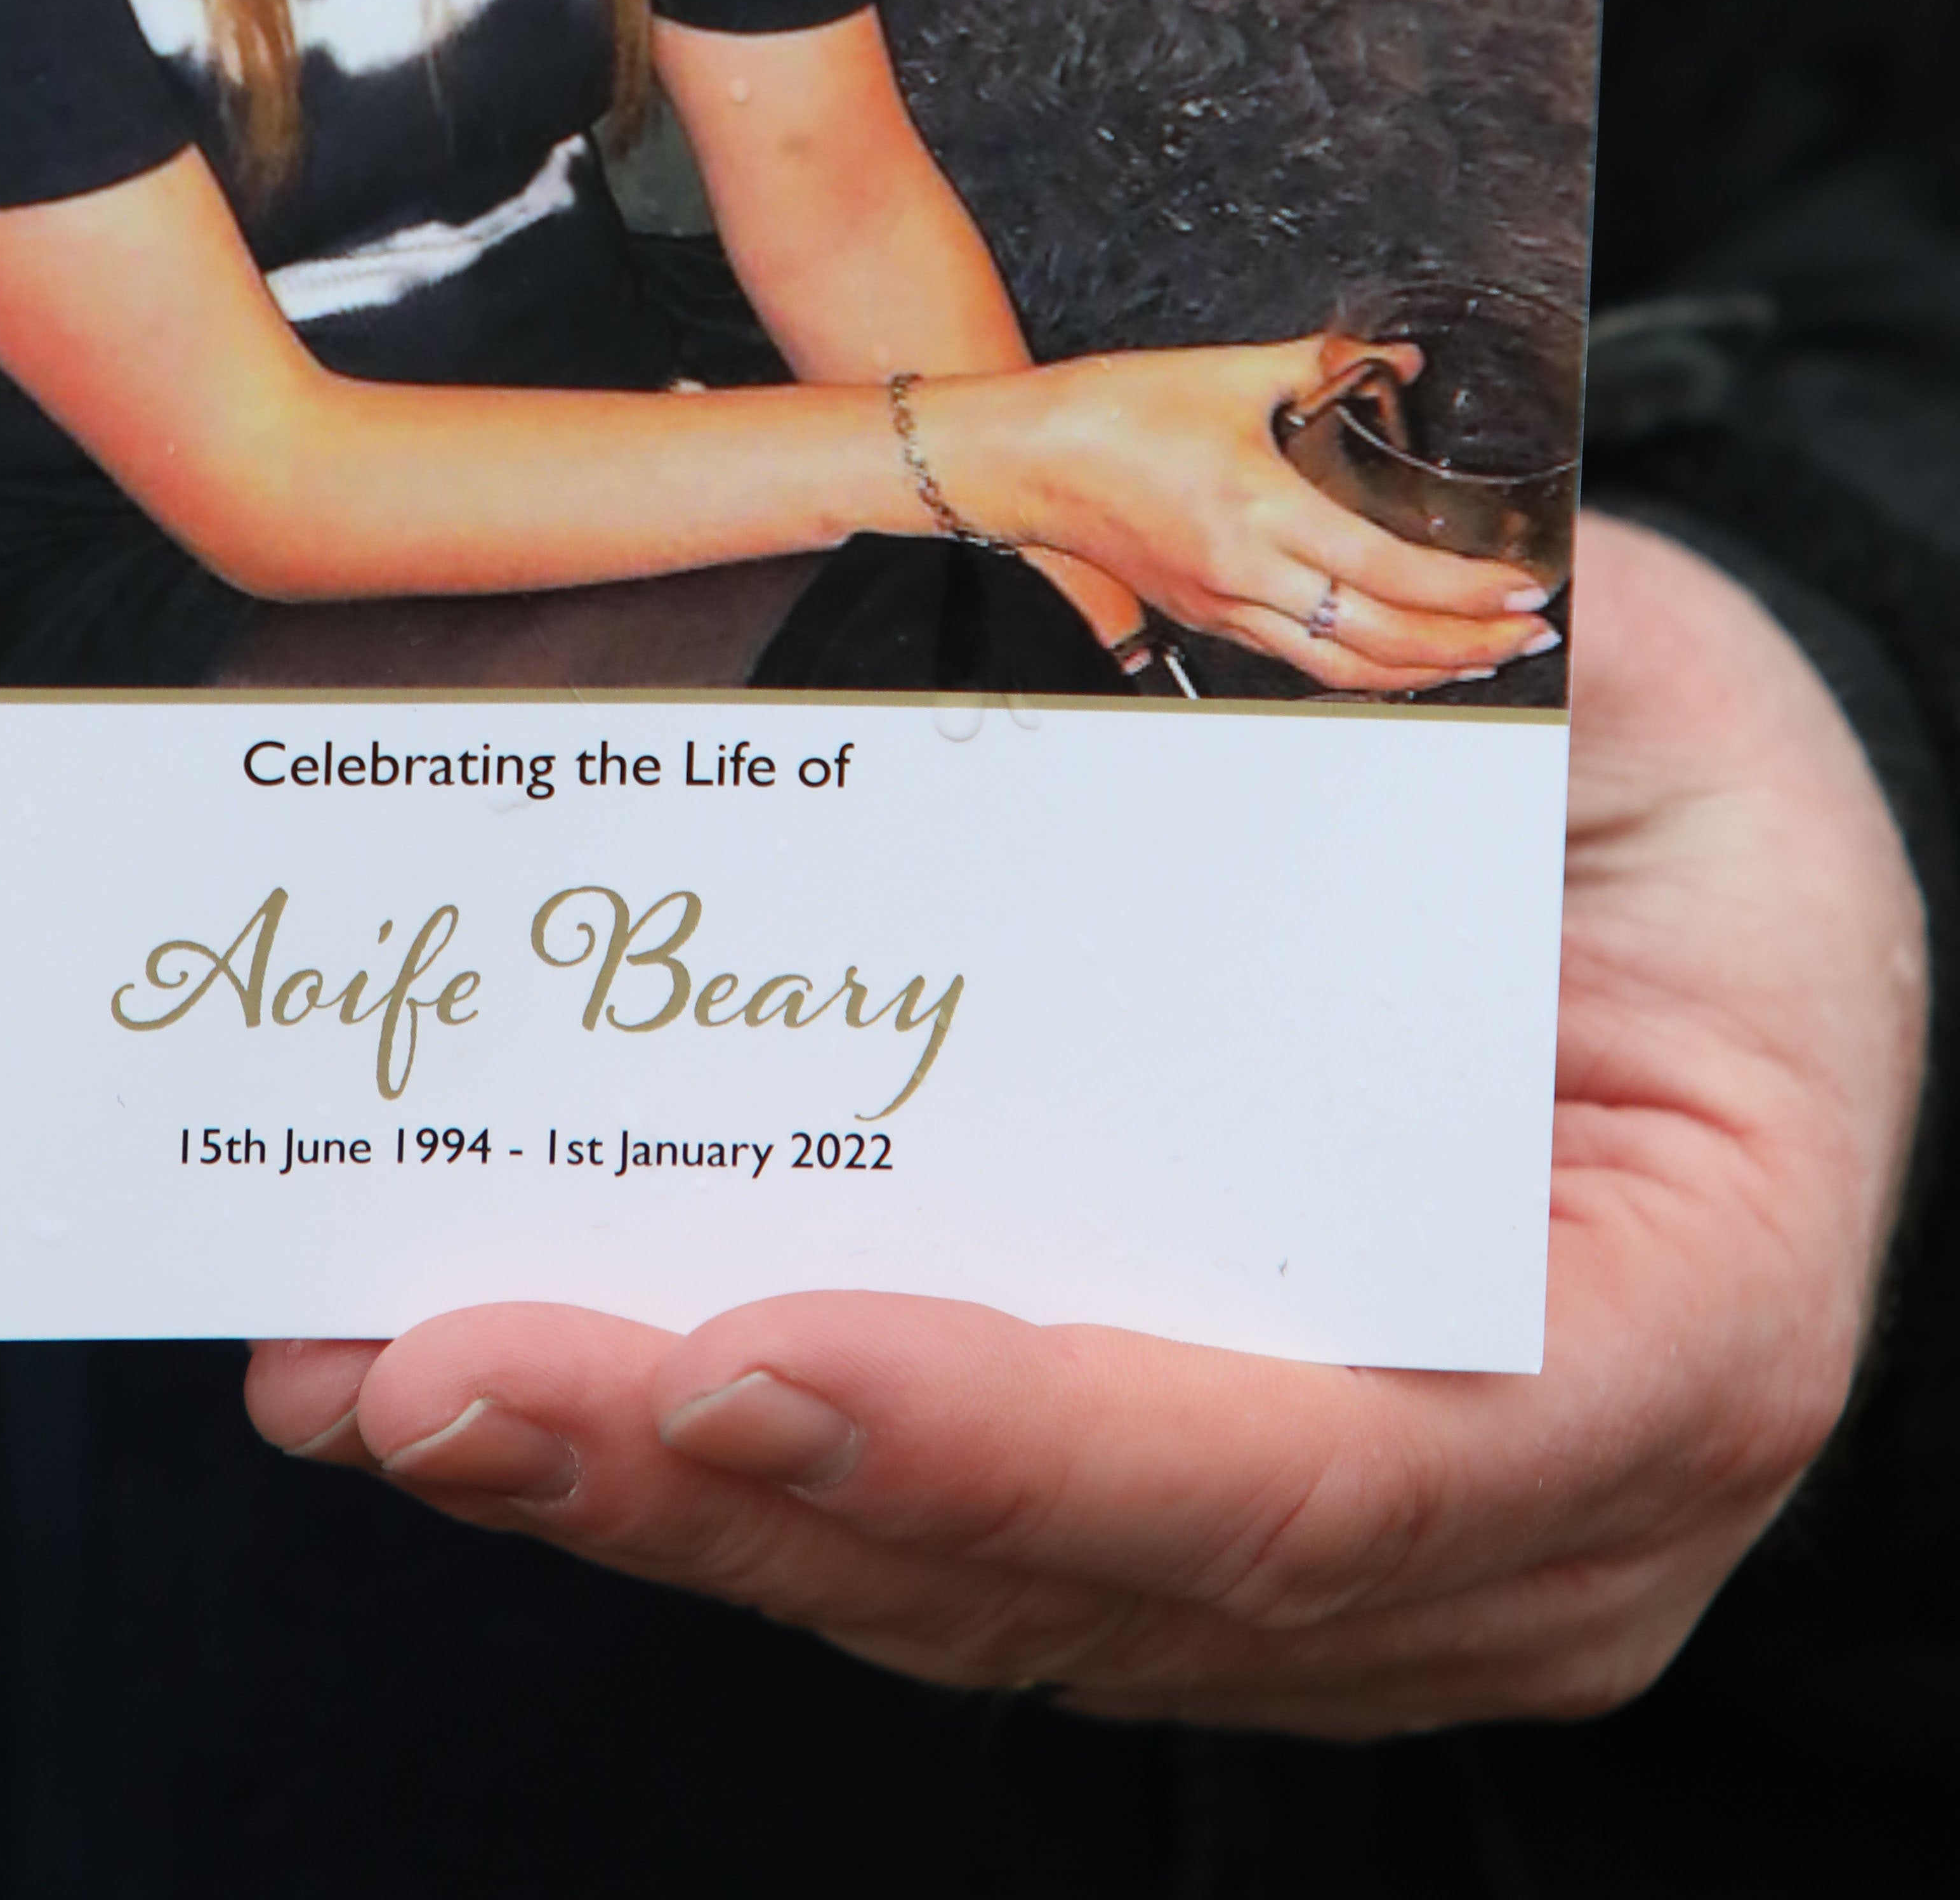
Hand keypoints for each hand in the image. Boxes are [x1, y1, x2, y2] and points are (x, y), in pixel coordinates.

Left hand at [248, 517, 1929, 1727]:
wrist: (1728, 912)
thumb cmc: (1687, 793)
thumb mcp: (1639, 696)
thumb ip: (1472, 659)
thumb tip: (1240, 516)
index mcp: (1670, 1334)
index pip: (1324, 1459)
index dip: (1027, 1437)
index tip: (749, 1354)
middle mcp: (1510, 1532)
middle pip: (1081, 1565)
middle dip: (726, 1477)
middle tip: (432, 1370)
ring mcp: (1342, 1568)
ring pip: (962, 1591)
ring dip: (656, 1494)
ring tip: (379, 1372)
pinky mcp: (1191, 1534)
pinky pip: (932, 1542)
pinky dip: (703, 1466)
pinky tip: (491, 1376)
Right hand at [954, 336, 1553, 692]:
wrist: (1019, 459)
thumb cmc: (1108, 412)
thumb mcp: (1227, 372)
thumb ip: (1321, 363)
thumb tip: (1395, 360)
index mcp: (1257, 513)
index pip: (1392, 574)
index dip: (1470, 591)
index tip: (1528, 585)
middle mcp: (1244, 577)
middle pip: (1382, 642)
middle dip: (1469, 644)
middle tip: (1530, 631)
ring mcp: (1221, 607)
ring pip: (1344, 670)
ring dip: (1424, 671)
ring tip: (1482, 656)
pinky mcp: (1202, 615)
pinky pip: (1299, 661)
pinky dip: (1363, 667)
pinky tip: (1395, 652)